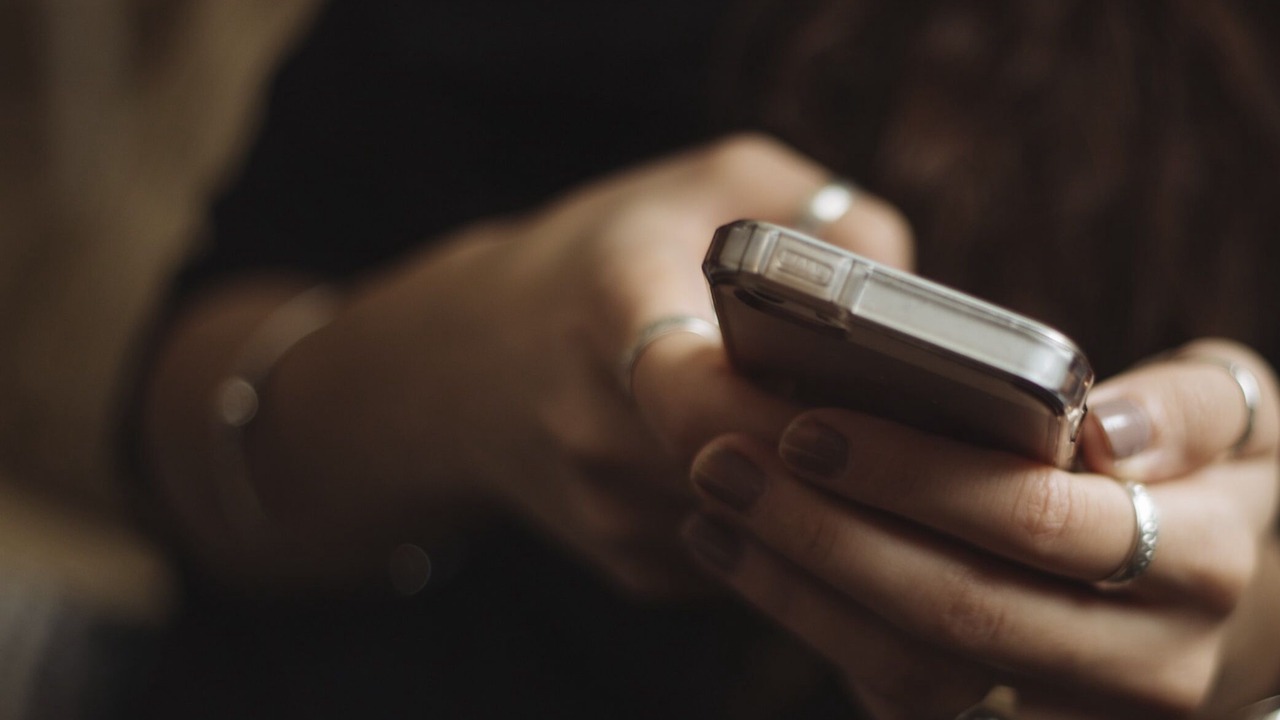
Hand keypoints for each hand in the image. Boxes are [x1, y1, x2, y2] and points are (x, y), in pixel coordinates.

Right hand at [298, 134, 911, 596]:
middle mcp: (595, 428)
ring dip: (823, 499)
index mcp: (608, 312)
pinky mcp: (630, 567)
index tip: (866, 398)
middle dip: (840, 458)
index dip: (791, 410)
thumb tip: (917, 299)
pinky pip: (743, 558)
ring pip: (763, 529)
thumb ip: (821, 215)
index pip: (697, 392)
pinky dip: (785, 525)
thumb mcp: (707, 184)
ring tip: (874, 449)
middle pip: (753, 475)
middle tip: (922, 430)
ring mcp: (609, 512)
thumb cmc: (603, 260)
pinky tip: (793, 475)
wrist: (466, 366)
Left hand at [685, 338, 1279, 716]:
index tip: (807, 426)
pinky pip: (907, 702)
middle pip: (954, 609)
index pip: (1034, 519)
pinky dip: (820, 636)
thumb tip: (1100, 432)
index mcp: (1200, 561)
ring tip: (712, 514)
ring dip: (797, 595)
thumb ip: (1189, 408)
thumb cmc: (1227, 486)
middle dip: (822, 536)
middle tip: (723, 463)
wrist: (1256, 611)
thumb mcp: (1245, 419)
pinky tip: (756, 566)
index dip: (911, 475)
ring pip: (917, 676)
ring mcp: (1076, 715)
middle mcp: (1144, 661)